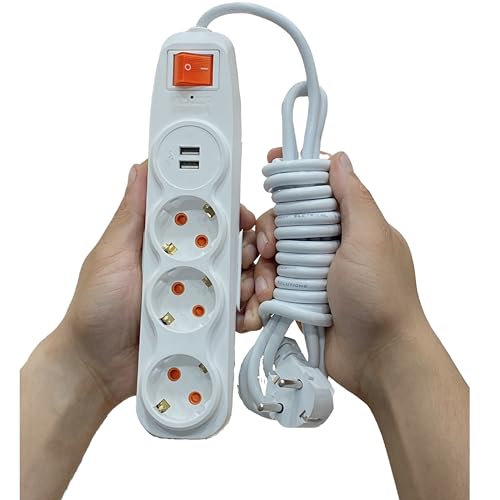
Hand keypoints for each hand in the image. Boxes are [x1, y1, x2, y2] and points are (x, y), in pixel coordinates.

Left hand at [56, 160, 257, 407]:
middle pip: (237, 246)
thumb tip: (142, 168)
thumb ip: (131, 214)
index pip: (209, 216)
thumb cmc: (95, 309)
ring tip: (254, 292)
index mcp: (169, 241)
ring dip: (259, 280)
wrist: (96, 366)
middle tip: (257, 257)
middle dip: (255, 248)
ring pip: (245, 277)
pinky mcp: (210, 322)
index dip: (233, 213)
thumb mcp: (110, 254)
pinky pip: (240, 312)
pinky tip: (248, 315)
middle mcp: (190, 264)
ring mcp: (202, 293)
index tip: (246, 220)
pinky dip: (252, 312)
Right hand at [255, 149, 428, 399]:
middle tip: (268, 253)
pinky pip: (266, 291)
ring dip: (258, 274)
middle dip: (266, 238)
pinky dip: (257, 299)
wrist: (378, 357)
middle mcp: (325, 248)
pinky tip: (257, 308)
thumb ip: (353, 198)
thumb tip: (339, 160)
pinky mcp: (296, 301)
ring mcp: (309, 276)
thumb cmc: (382, 298)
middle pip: (279, 227)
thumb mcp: (371, 239)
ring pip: (267, 260)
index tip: (269, 180)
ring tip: (265, 293)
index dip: (288, 186)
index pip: (310, 194)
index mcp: (345, 227)